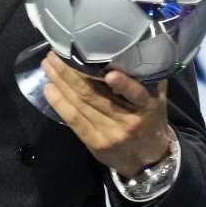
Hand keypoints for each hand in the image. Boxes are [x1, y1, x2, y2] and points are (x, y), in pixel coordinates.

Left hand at [41, 52, 173, 178]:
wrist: (148, 160)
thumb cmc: (151, 120)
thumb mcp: (157, 98)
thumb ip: (147, 76)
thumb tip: (132, 46)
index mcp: (147, 106)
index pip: (136, 94)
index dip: (123, 84)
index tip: (110, 73)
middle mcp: (127, 120)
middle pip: (95, 95)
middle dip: (71, 72)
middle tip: (55, 53)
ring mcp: (109, 134)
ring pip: (80, 105)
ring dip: (60, 83)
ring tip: (48, 65)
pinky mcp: (94, 144)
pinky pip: (74, 121)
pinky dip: (59, 103)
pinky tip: (49, 88)